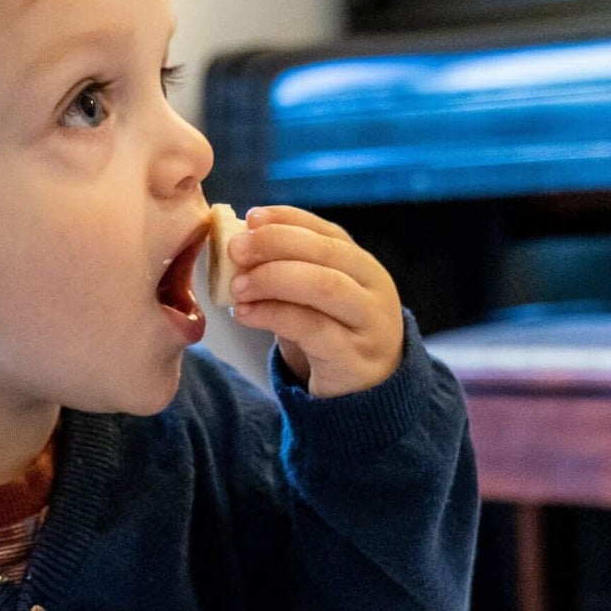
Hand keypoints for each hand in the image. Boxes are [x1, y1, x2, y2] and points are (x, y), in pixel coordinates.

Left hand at [227, 205, 403, 397]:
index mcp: (362, 265)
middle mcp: (374, 287)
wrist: (363, 393)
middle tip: (236, 249)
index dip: (288, 220)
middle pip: (327, 253)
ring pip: (323, 286)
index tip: (251, 217)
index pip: (327, 232)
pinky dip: (273, 315)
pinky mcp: (354, 356)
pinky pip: (312, 328)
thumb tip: (237, 247)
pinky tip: (245, 314)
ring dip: (273, 279)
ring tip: (236, 286)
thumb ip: (285, 274)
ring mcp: (369, 322)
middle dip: (276, 244)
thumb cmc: (329, 337)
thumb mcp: (311, 301)